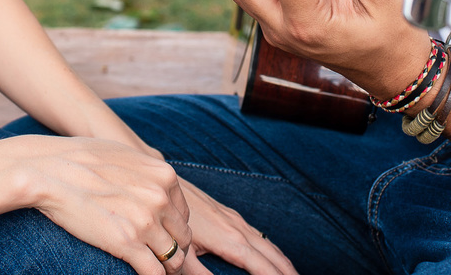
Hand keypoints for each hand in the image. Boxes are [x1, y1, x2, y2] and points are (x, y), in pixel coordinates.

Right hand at [19, 136, 192, 273]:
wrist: (48, 171)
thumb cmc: (79, 160)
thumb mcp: (124, 155)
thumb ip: (145, 173)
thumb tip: (153, 186)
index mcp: (164, 175)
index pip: (184, 214)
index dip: (173, 230)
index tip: (161, 238)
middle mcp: (160, 197)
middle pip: (183, 237)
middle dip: (173, 251)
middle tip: (157, 259)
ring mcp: (146, 221)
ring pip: (173, 258)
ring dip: (165, 268)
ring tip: (152, 270)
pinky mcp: (127, 243)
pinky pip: (155, 273)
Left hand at [176, 178, 296, 274]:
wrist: (163, 184)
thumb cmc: (170, 221)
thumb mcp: (183, 256)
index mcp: (232, 241)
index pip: (264, 269)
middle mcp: (239, 228)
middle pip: (273, 257)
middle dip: (288, 273)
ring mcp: (235, 219)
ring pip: (268, 243)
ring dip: (283, 262)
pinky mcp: (229, 214)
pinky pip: (259, 234)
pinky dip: (272, 248)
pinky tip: (271, 254)